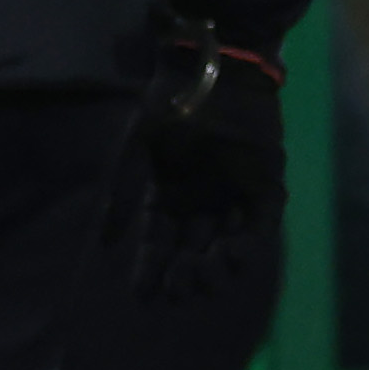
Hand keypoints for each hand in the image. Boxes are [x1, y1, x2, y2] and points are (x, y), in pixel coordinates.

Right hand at [114, 56, 281, 302]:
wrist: (212, 72)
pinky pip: (259, 226)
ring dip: (215, 266)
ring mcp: (234, 196)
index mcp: (169, 194)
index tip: (142, 297)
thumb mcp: (136, 151)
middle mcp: (202, 201)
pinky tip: (232, 259)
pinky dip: (247, 245)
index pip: (159, 240)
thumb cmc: (168, 106)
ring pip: (226, 243)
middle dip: (183, 274)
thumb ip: (124, 196)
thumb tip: (104, 242)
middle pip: (192, 248)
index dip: (150, 268)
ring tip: (203, 281)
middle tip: (177, 293)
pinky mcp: (264, 188)